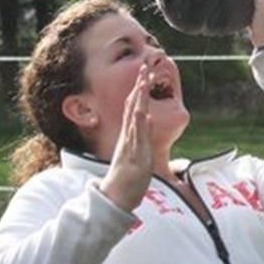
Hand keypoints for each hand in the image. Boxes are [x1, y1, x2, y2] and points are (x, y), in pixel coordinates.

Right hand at [99, 62, 154, 211]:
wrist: (114, 198)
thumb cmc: (128, 177)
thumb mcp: (139, 150)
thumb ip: (142, 133)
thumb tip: (148, 117)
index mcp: (130, 134)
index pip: (135, 106)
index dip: (140, 89)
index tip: (145, 71)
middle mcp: (128, 136)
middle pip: (133, 105)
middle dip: (140, 85)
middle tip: (145, 65)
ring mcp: (130, 145)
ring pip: (134, 116)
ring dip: (139, 98)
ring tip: (143, 80)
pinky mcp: (133, 157)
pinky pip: (135, 138)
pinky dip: (138, 124)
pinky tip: (141, 111)